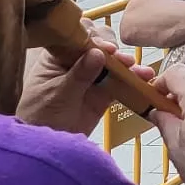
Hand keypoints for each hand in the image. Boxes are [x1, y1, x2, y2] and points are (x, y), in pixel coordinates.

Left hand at [15, 28, 139, 134]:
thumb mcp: (57, 96)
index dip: (92, 38)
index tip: (107, 48)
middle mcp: (75, 62)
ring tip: (139, 70)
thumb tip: (98, 53)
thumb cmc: (40, 118)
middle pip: (98, 44)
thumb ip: (78, 75)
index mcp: (57, 57)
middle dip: (112, 49)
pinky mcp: (103, 91)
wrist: (48, 147)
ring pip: (112, 61)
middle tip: (121, 59)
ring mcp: (90, 76)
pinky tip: (144, 78)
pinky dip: (132, 79)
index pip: (76, 38)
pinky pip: (120, 81)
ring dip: (127, 63)